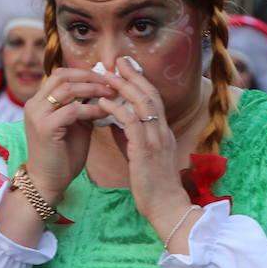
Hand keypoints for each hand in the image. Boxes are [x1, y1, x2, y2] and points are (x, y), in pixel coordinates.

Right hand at [23, 67, 114, 200]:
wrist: (49, 180)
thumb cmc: (64, 154)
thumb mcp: (76, 124)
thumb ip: (84, 106)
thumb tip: (104, 91)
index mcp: (40, 101)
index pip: (61, 74)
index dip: (84, 72)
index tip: (106, 78)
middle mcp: (34, 104)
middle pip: (63, 75)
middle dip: (90, 77)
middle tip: (111, 82)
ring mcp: (38, 115)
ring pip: (68, 89)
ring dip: (93, 90)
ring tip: (112, 94)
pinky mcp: (45, 128)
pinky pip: (72, 110)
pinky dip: (91, 109)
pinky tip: (105, 112)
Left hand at [96, 57, 196, 238]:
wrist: (165, 207)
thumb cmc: (152, 184)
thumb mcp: (142, 154)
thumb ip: (130, 135)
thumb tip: (113, 118)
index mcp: (163, 132)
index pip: (154, 99)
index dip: (140, 81)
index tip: (126, 67)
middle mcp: (163, 131)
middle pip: (150, 94)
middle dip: (133, 75)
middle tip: (118, 60)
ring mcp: (156, 140)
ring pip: (142, 104)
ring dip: (124, 86)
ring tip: (107, 75)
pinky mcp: (145, 150)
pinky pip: (131, 123)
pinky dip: (116, 109)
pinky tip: (102, 102)